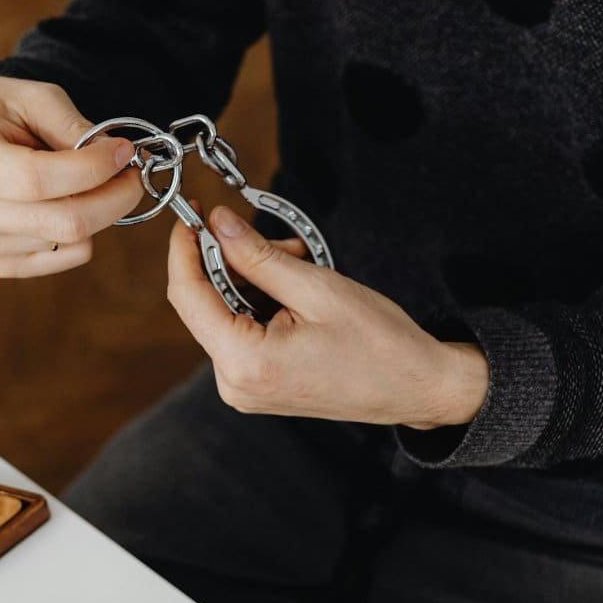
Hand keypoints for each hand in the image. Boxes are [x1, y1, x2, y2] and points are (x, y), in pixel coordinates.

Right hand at [0, 76, 141, 276]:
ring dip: (101, 209)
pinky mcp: (0, 263)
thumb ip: (72, 125)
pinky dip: (86, 232)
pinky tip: (74, 203)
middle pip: (63, 222)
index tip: (123, 151)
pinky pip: (67, 257)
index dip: (91, 169)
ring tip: (96, 180)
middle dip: (115, 197)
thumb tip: (115, 158)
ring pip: (71, 240)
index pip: (37, 179)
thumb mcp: (33, 96)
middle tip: (133, 173)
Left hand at [166, 206, 489, 427]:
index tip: (193, 213)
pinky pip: (243, 330)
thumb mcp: (316, 287)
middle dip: (236, 261)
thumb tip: (218, 224)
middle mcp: (235, 384)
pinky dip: (263, 302)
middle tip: (281, 241)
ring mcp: (245, 389)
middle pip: (206, 302)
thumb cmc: (379, 345)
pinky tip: (299, 291)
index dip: (185, 247)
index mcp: (245, 364)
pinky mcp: (258, 385)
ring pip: (227, 312)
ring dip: (256, 279)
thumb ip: (257, 255)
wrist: (417, 388)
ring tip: (304, 265)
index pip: (187, 295)